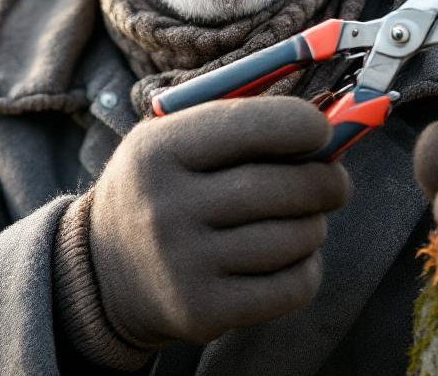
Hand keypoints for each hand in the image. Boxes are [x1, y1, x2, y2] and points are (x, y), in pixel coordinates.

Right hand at [88, 96, 351, 346]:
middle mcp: (165, 207)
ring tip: (300, 221)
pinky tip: (290, 258)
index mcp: (158, 151)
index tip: (321, 133)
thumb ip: (236, 125)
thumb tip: (323, 126)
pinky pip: (292, 287)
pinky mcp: (203, 311)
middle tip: (334, 183)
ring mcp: (183, 264)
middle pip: (285, 187)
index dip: (305, 125)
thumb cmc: (160, 190)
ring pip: (295, 238)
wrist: (103, 269)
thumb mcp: (170, 141)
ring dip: (314, 226)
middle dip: (326, 182)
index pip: (254, 126)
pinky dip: (306, 269)